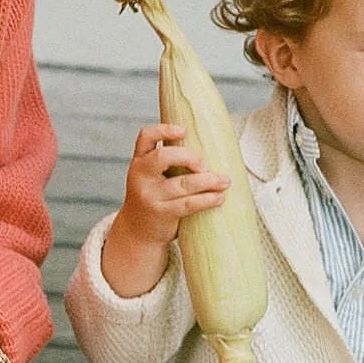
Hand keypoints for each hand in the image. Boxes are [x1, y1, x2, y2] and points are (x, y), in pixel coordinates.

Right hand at [117, 123, 231, 248]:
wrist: (138, 232)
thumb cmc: (154, 197)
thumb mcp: (151, 177)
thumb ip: (168, 162)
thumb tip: (208, 144)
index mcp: (139, 161)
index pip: (146, 136)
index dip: (164, 130)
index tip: (184, 131)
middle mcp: (141, 175)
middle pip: (163, 156)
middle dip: (189, 157)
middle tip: (205, 165)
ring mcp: (150, 195)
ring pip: (182, 183)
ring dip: (208, 181)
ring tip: (225, 181)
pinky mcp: (162, 213)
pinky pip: (189, 203)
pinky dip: (207, 199)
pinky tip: (219, 197)